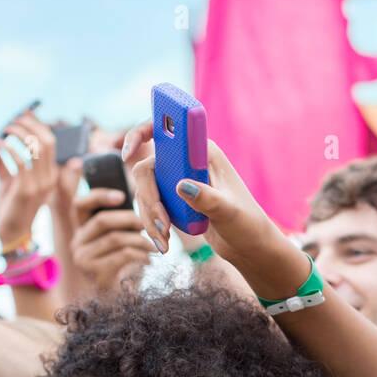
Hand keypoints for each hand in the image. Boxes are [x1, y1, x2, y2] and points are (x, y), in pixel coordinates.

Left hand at [0, 111, 56, 245]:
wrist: (12, 233)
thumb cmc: (11, 208)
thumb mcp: (8, 181)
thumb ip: (4, 163)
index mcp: (49, 175)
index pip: (50, 142)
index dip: (37, 124)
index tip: (23, 113)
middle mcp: (49, 178)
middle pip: (46, 140)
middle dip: (30, 124)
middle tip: (14, 118)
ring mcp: (39, 183)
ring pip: (35, 147)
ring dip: (19, 133)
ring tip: (5, 128)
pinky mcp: (26, 189)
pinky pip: (19, 161)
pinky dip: (8, 149)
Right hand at [70, 190, 155, 291]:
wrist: (116, 302)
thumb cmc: (121, 267)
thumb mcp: (118, 241)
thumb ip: (121, 223)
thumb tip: (140, 197)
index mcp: (81, 230)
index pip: (80, 204)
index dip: (99, 195)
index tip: (122, 196)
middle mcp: (77, 243)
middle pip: (102, 220)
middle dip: (130, 219)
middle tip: (149, 226)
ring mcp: (82, 259)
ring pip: (115, 238)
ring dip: (141, 240)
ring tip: (155, 247)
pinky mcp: (95, 273)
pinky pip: (123, 255)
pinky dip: (141, 255)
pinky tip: (149, 261)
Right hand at [125, 123, 305, 298]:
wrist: (248, 246)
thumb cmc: (246, 224)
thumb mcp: (229, 212)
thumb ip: (207, 199)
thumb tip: (182, 186)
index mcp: (202, 151)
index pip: (166, 130)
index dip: (141, 133)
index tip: (128, 153)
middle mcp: (187, 161)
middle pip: (148, 169)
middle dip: (149, 199)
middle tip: (163, 226)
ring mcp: (178, 180)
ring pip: (146, 192)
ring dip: (150, 218)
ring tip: (165, 243)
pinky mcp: (173, 200)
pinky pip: (151, 207)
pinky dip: (153, 226)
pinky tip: (163, 244)